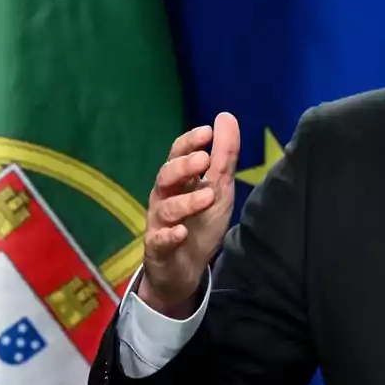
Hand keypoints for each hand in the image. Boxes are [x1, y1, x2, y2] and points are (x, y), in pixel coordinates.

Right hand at [139, 112, 240, 316]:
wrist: (185, 268)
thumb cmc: (200, 221)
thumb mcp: (218, 187)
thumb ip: (223, 155)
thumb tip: (226, 115)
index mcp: (178, 180)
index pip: (178, 154)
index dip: (189, 142)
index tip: (207, 132)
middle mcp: (164, 197)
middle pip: (166, 176)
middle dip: (183, 166)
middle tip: (204, 159)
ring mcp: (160, 222)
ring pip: (166, 208)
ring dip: (186, 201)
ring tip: (208, 196)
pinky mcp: (158, 248)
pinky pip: (160, 240)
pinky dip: (170, 236)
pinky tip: (182, 232)